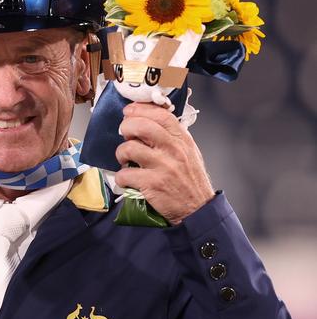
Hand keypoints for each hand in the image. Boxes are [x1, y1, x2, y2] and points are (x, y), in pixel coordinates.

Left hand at [114, 102, 214, 224]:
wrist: (198, 208)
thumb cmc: (190, 180)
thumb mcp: (188, 152)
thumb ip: (172, 136)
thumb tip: (147, 121)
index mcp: (181, 139)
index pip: (159, 114)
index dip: (139, 109)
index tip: (129, 112)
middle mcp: (173, 149)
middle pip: (140, 126)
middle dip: (126, 127)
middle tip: (125, 136)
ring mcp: (162, 166)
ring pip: (129, 148)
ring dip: (121, 154)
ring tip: (126, 160)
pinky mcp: (152, 184)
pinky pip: (125, 174)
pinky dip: (122, 177)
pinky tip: (128, 180)